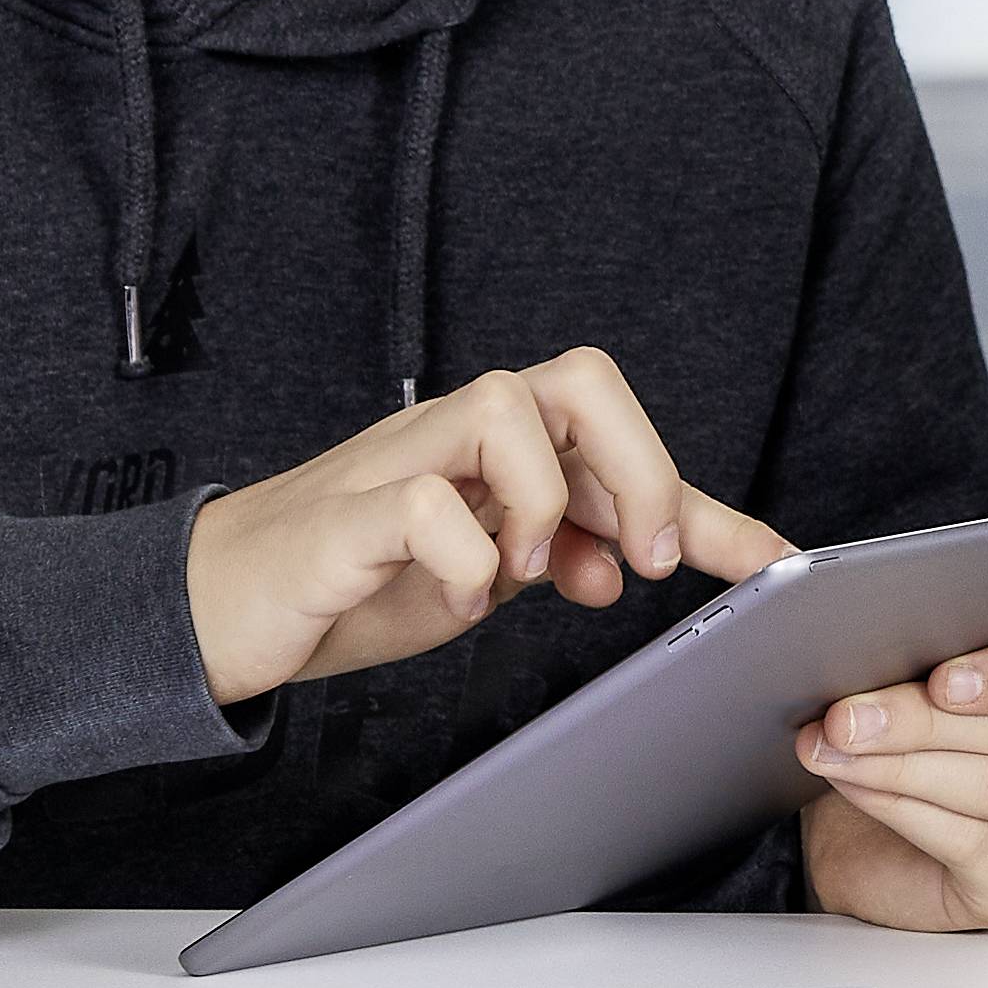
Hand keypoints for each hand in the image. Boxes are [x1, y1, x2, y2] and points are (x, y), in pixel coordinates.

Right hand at [182, 352, 782, 708]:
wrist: (222, 608)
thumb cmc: (357, 575)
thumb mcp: (490, 569)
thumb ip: (564, 551)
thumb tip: (646, 557)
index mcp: (499, 445)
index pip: (614, 429)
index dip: (700, 495)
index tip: (765, 562)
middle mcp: (455, 434)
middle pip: (578, 379)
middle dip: (638, 466)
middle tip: (648, 559)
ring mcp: (396, 464)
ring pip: (502, 408)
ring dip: (543, 500)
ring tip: (532, 574)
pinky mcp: (341, 517)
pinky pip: (421, 502)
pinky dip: (463, 557)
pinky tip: (462, 601)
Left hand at [802, 622, 987, 931]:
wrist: (878, 830)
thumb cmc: (917, 733)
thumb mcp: (924, 669)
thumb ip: (921, 645)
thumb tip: (851, 624)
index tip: (942, 680)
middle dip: (928, 720)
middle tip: (850, 716)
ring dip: (905, 765)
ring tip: (838, 748)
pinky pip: (974, 843)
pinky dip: (902, 809)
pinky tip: (858, 785)